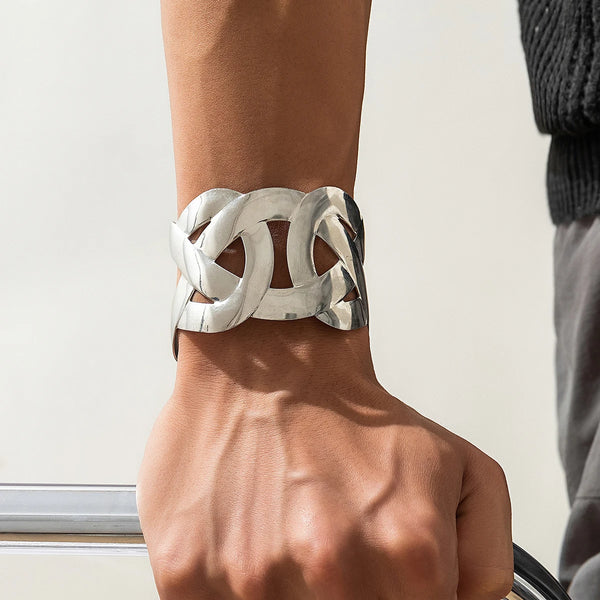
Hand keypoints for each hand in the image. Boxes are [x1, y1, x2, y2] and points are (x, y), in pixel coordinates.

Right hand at [136, 321, 512, 599]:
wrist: (272, 362)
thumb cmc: (351, 416)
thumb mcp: (463, 470)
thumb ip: (486, 562)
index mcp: (408, 555)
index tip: (378, 585)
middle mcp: (332, 570)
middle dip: (344, 594)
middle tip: (332, 554)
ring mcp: (253, 578)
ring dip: (289, 591)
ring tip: (289, 538)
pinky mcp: (188, 574)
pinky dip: (240, 587)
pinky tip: (250, 539)